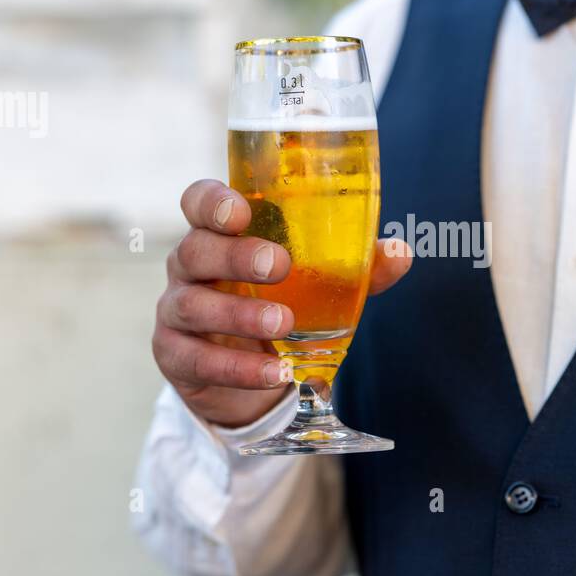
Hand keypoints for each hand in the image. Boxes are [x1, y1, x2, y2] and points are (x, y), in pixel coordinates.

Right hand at [153, 179, 411, 426]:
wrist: (250, 373)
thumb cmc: (279, 302)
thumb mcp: (317, 282)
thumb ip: (356, 265)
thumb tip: (400, 251)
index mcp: (220, 234)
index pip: (199, 203)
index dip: (212, 202)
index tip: (241, 210)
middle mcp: (190, 266)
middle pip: (195, 249)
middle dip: (234, 255)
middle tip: (279, 266)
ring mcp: (176, 310)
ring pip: (192, 305)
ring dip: (238, 314)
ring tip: (283, 323)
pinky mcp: (175, 355)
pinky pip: (198, 360)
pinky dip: (238, 368)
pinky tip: (274, 372)